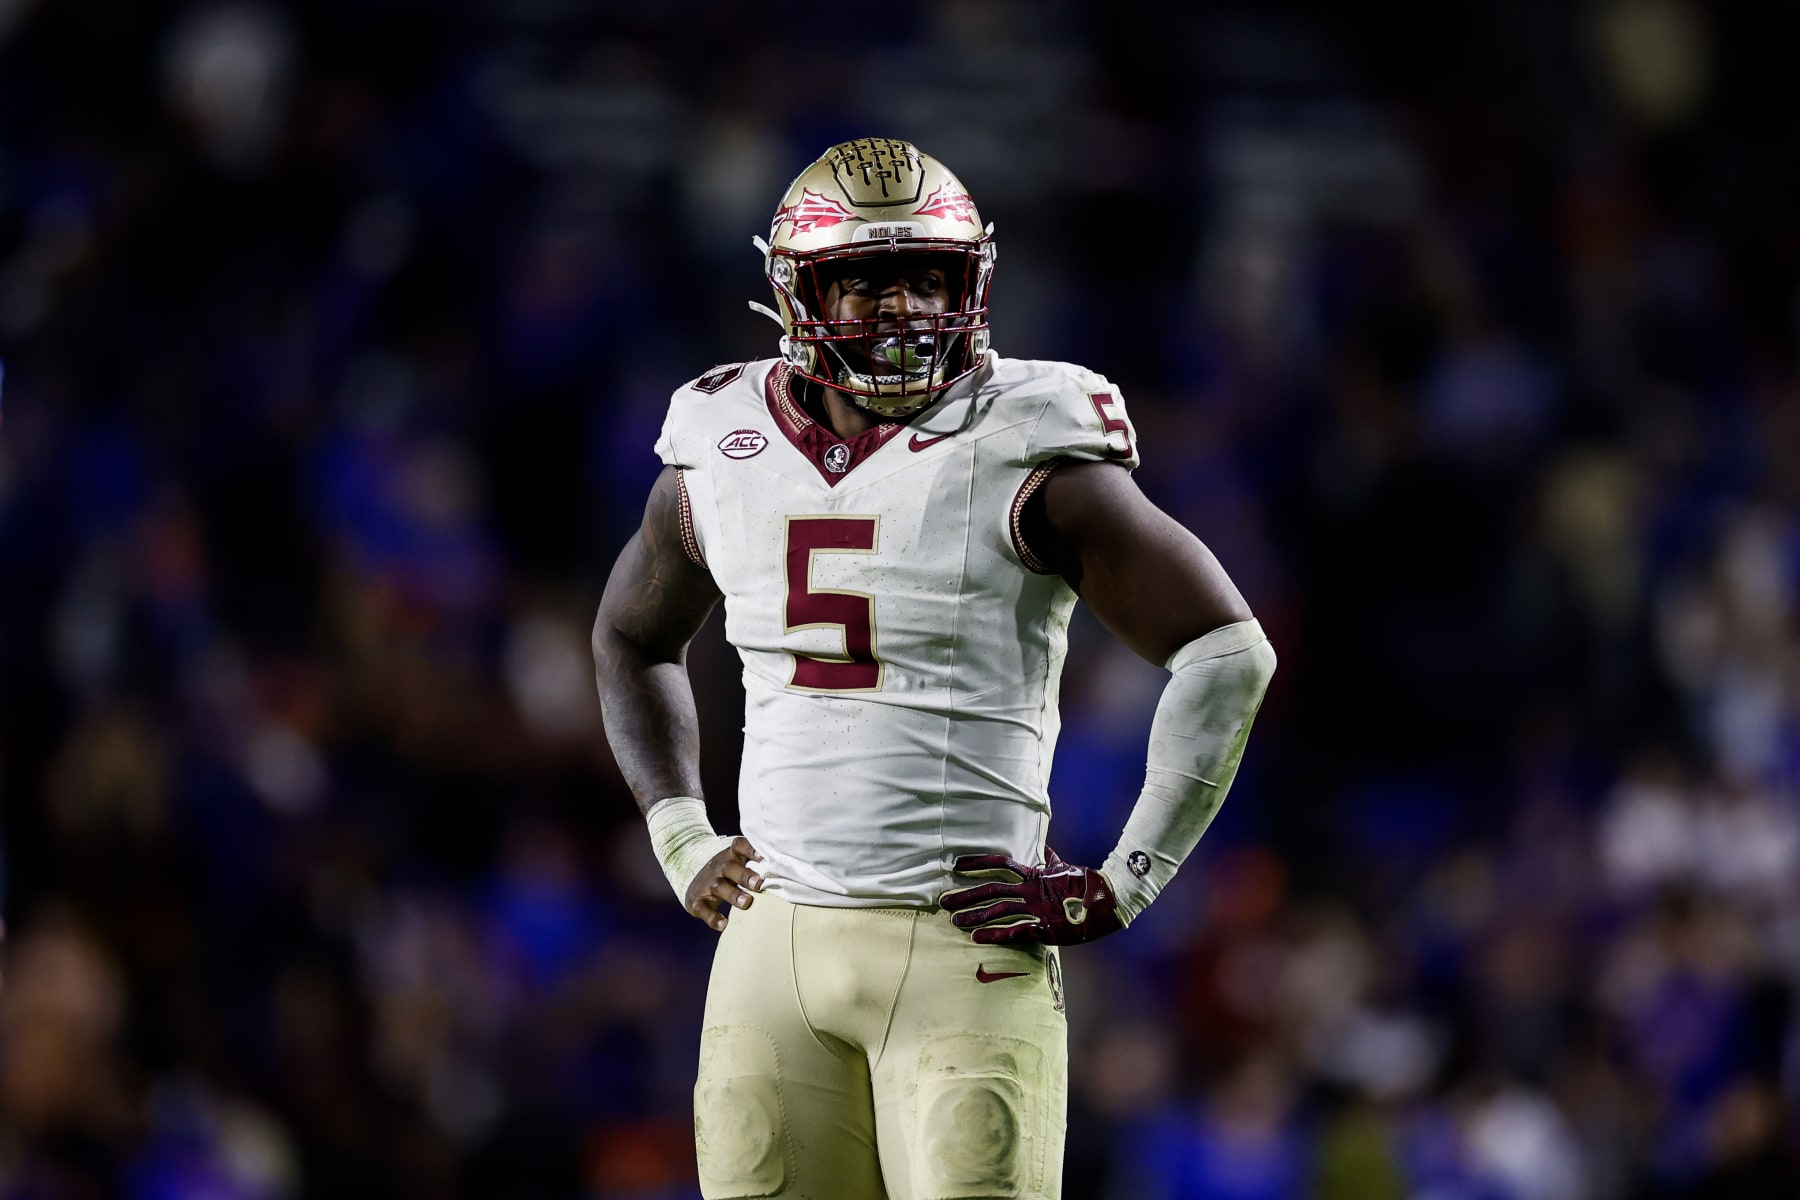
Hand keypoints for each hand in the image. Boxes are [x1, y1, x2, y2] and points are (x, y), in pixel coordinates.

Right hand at [685, 836, 763, 931]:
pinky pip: (703, 908)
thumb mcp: (739, 865)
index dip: (751, 849)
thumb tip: (789, 872)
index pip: (739, 845)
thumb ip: (758, 866)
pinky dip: (713, 917)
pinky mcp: (697, 902)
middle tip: (759, 884)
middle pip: (730, 867)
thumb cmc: (729, 876)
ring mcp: (707, 884)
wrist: (695, 886)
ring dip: (732, 894)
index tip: (764, 857)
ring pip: (718, 886)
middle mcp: (718, 867)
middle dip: (744, 875)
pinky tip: (724, 924)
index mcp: (731, 856)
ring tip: (746, 903)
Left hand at [940, 847, 1123, 944]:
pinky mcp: (1044, 927)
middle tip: (943, 900)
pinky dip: (995, 934)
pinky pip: (1015, 931)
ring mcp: (1036, 909)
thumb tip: (1045, 848)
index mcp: (1034, 875)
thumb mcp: (1065, 868)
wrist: (1108, 899)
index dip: (977, 864)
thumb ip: (1051, 860)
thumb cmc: (1087, 883)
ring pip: (998, 910)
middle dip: (966, 895)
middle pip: (991, 889)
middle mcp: (1030, 890)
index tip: (956, 866)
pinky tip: (977, 938)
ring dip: (974, 916)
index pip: (1000, 863)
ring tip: (953, 921)